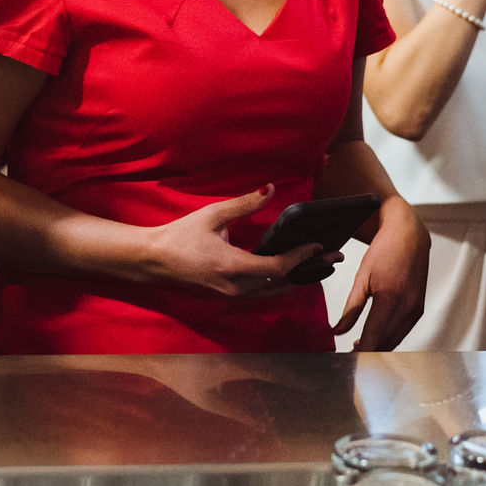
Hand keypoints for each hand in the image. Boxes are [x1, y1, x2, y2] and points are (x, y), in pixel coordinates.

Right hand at [139, 185, 336, 297]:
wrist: (154, 260)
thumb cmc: (181, 236)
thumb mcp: (213, 216)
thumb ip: (244, 204)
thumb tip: (270, 189)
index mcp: (233, 266)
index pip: (278, 267)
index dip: (301, 257)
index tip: (318, 245)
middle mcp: (236, 287)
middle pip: (282, 283)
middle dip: (308, 269)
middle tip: (331, 258)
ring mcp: (232, 295)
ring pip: (274, 292)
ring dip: (296, 278)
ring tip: (317, 265)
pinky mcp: (228, 296)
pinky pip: (262, 294)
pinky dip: (279, 283)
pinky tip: (290, 273)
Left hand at [333, 197, 429, 349]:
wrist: (409, 236)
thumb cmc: (385, 252)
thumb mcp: (362, 277)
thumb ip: (350, 308)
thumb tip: (338, 331)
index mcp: (390, 298)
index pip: (374, 337)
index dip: (360, 353)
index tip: (348, 360)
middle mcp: (407, 307)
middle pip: (385, 343)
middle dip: (368, 353)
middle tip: (349, 354)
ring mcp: (416, 309)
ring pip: (395, 340)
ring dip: (378, 347)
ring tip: (359, 346)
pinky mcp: (419, 309)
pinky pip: (403, 331)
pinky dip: (389, 337)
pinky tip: (376, 335)